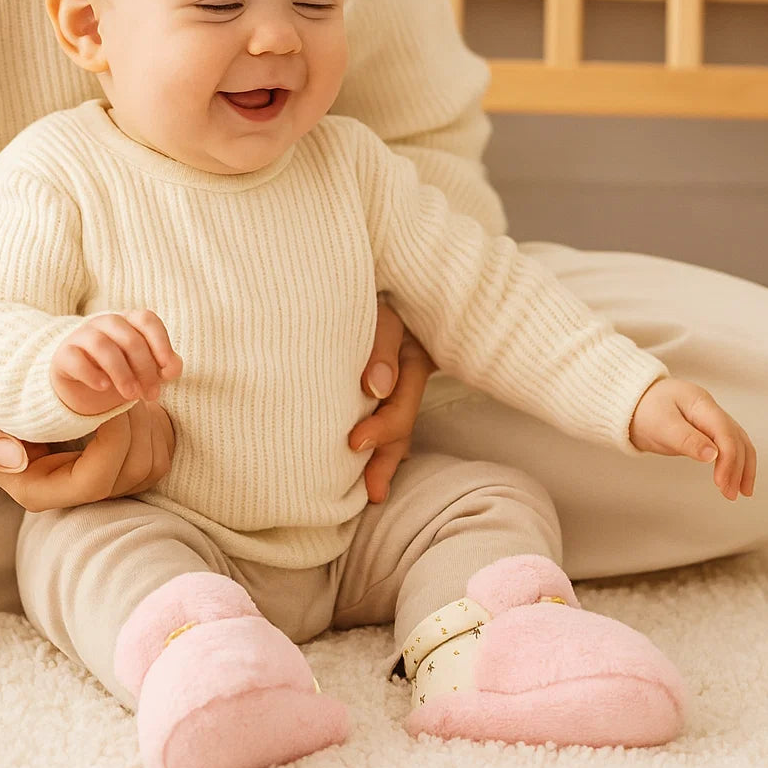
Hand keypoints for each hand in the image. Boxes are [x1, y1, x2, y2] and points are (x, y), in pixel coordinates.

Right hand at [0, 394, 175, 511]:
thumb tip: (13, 456)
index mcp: (42, 492)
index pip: (96, 481)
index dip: (113, 440)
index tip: (109, 399)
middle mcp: (77, 495)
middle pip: (133, 472)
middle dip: (137, 425)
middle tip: (128, 385)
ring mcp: (103, 483)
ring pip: (152, 464)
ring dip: (151, 422)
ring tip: (133, 388)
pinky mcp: (122, 466)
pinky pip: (158, 453)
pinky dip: (158, 424)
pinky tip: (140, 397)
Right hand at [51, 310, 182, 415]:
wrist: (83, 390)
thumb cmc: (122, 374)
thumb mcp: (147, 372)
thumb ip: (164, 367)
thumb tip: (174, 367)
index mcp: (129, 321)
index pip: (147, 320)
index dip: (161, 343)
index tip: (169, 370)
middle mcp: (105, 323)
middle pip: (129, 338)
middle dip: (145, 368)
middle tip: (151, 394)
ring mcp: (82, 336)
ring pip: (103, 346)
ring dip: (122, 373)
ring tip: (132, 396)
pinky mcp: (63, 355)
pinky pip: (76, 359)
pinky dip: (92, 374)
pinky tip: (104, 387)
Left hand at [348, 298, 435, 502]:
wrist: (386, 275)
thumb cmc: (381, 290)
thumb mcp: (385, 312)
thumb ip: (382, 346)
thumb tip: (376, 388)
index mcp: (414, 362)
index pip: (400, 408)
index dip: (381, 430)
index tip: (354, 444)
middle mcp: (407, 376)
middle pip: (402, 426)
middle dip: (386, 459)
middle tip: (372, 492)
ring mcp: (395, 378)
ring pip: (393, 424)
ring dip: (381, 455)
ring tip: (371, 492)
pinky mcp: (378, 377)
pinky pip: (380, 412)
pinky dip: (373, 434)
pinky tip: (363, 458)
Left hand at [629, 377, 756, 500]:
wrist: (632, 404)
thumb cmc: (644, 411)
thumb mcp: (661, 425)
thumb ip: (686, 439)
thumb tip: (714, 455)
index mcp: (700, 403)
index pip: (725, 432)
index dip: (728, 459)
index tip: (721, 483)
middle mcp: (711, 409)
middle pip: (736, 438)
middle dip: (737, 467)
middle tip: (730, 495)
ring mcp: (710, 420)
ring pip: (737, 442)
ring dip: (742, 467)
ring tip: (741, 493)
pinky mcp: (706, 431)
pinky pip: (728, 446)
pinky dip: (734, 462)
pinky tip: (734, 479)